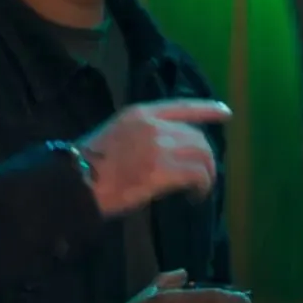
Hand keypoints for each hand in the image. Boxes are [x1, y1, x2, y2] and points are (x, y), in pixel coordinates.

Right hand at [78, 100, 231, 217]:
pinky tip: (194, 196)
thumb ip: (143, 135)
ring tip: (200, 189)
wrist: (76, 180)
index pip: (183, 106)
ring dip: (206, 174)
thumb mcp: (116, 134)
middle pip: (197, 136)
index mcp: (140, 113)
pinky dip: (201, 186)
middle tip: (202, 177)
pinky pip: (196, 174)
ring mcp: (159, 147)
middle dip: (206, 157)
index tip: (226, 113)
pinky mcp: (162, 170)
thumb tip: (165, 150)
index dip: (207, 109)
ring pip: (201, 155)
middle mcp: (154, 125)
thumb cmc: (88, 163)